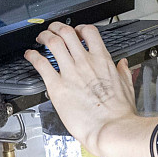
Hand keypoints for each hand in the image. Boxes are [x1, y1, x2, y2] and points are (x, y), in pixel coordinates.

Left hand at [24, 22, 137, 154]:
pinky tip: (30, 55)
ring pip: (53, 42)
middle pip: (67, 32)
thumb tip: (124, 64)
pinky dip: (32, 56)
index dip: (79, 28)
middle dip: (57, 28)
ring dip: (44, 36)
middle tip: (52, 30)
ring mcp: (70, 72)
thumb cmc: (119, 113)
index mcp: (102, 60)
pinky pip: (41, 64)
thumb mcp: (127, 86)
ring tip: (40, 38)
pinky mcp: (57, 86)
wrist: (111, 128)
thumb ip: (123, 72)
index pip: (89, 32)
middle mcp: (85, 61)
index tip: (75, 32)